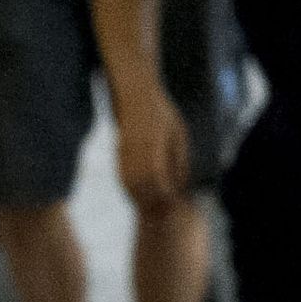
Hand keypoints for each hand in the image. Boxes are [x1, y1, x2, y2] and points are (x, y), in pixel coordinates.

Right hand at [117, 83, 189, 205]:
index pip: (158, 174)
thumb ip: (179, 156)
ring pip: (129, 180)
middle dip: (153, 198)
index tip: (174, 199)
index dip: (165, 190)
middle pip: (142, 182)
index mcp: (155, 141)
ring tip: (152, 205)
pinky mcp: (118, 150)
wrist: (136, 94)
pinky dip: (130, 187)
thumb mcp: (178, 132)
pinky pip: (121, 174)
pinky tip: (138, 194)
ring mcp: (125, 148)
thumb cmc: (163, 112)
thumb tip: (181, 182)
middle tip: (164, 207)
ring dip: (140, 196)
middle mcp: (138, 146)